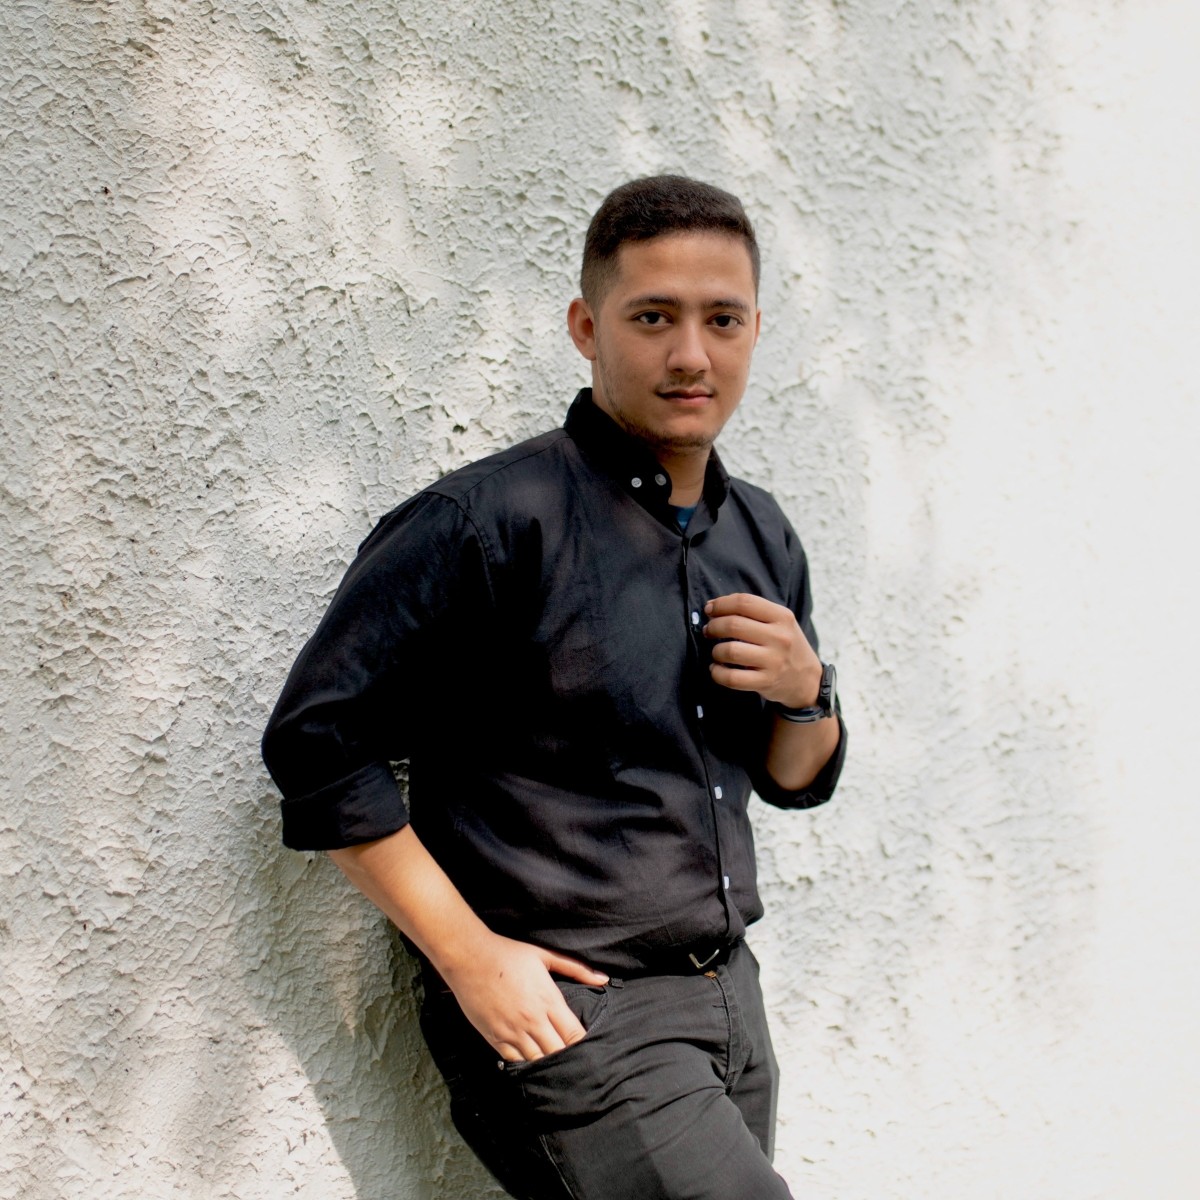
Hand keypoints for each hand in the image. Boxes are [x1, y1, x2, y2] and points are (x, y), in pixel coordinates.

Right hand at [440, 931, 608, 1063]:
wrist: (469, 958)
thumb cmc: (508, 954)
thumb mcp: (545, 956)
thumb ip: (576, 969)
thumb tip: (604, 979)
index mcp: (548, 1000)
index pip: (574, 1034)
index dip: (584, 1045)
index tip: (589, 1048)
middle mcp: (533, 1020)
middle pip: (559, 1052)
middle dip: (569, 1058)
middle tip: (576, 1063)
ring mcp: (513, 1031)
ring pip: (538, 1061)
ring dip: (548, 1064)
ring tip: (557, 1068)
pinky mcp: (495, 1038)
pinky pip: (515, 1062)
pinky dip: (525, 1066)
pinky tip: (532, 1066)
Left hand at [703, 592, 821, 708]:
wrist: (806, 680)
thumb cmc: (785, 645)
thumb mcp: (780, 622)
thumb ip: (753, 612)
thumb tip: (712, 606)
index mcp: (782, 617)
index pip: (744, 602)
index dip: (721, 604)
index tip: (710, 610)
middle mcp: (780, 638)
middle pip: (733, 625)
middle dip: (713, 627)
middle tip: (709, 631)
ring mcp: (774, 661)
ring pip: (730, 651)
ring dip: (715, 651)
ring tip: (716, 652)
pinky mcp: (766, 682)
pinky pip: (731, 678)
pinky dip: (717, 673)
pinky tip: (716, 669)